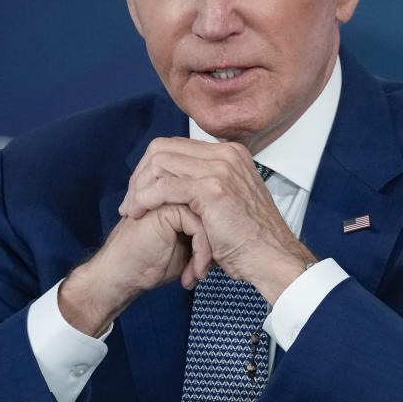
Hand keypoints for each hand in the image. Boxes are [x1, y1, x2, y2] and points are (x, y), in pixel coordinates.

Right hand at [58, 203, 211, 336]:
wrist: (121, 276)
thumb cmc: (150, 265)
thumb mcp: (187, 250)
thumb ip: (205, 234)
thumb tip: (233, 239)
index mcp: (181, 199)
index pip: (216, 211)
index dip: (218, 241)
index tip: (212, 267)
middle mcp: (176, 194)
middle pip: (215, 213)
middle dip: (217, 246)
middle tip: (209, 270)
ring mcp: (170, 198)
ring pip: (210, 219)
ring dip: (209, 252)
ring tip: (199, 274)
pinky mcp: (166, 209)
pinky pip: (199, 227)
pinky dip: (202, 253)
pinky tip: (193, 273)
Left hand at [119, 137, 316, 302]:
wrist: (271, 258)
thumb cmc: (250, 239)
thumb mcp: (229, 201)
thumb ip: (208, 185)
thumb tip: (177, 182)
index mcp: (230, 153)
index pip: (175, 145)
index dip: (151, 167)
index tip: (140, 191)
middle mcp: (226, 154)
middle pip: (163, 149)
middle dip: (140, 175)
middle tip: (131, 201)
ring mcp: (220, 169)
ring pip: (160, 164)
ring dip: (138, 188)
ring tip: (132, 210)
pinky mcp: (212, 189)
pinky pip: (164, 186)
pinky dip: (144, 198)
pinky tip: (138, 212)